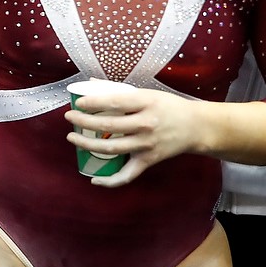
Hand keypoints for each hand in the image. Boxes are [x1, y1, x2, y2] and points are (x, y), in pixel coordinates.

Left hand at [65, 87, 203, 187]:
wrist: (196, 127)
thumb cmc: (169, 106)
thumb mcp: (147, 93)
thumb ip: (119, 91)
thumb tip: (90, 85)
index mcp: (146, 103)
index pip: (114, 102)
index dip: (93, 103)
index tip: (78, 103)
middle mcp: (146, 124)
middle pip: (109, 125)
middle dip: (84, 122)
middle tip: (69, 118)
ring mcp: (147, 144)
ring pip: (112, 148)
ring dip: (88, 145)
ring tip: (72, 138)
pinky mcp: (149, 160)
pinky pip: (128, 175)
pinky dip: (110, 180)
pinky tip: (94, 179)